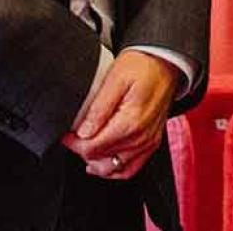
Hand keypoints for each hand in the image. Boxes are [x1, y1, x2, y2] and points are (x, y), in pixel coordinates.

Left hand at [61, 50, 177, 180]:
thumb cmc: (143, 66)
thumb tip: (83, 132)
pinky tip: (104, 163)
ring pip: (116, 169)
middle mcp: (141, 137)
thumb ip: (98, 108)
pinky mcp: (152, 142)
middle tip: (73, 139)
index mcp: (130, 123)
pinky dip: (116, 170)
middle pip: (103, 159)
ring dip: (97, 163)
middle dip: (83, 151)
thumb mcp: (115, 79)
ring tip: (85, 151)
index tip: (67, 135)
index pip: (94, 148)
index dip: (74, 144)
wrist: (166, 62)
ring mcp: (148, 142)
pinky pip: (132, 168)